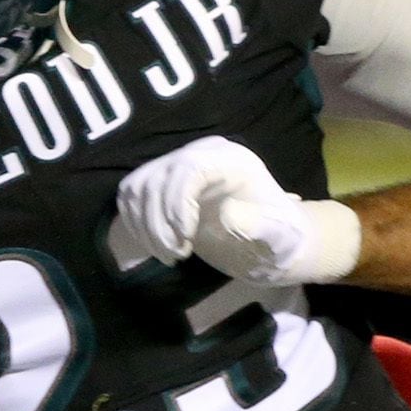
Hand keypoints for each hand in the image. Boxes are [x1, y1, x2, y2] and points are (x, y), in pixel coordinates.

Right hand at [114, 135, 359, 283]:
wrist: (273, 242)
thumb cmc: (279, 238)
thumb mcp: (277, 235)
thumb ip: (255, 223)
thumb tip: (225, 212)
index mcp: (230, 159)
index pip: (187, 167)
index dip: (176, 203)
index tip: (184, 239)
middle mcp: (199, 155)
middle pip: (156, 177)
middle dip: (159, 221)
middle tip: (178, 255)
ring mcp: (177, 167)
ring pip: (138, 187)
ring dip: (145, 226)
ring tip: (169, 254)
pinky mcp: (162, 185)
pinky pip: (131, 197)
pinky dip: (136, 224)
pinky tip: (157, 247)